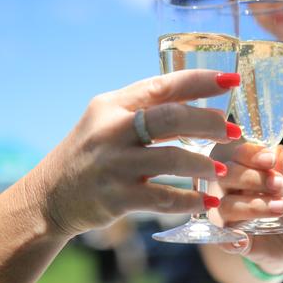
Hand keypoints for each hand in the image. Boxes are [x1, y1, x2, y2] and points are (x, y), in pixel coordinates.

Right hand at [30, 69, 241, 236]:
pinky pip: (164, 198)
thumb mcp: (105, 121)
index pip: (161, 85)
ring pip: (172, 159)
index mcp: (111, 105)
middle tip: (233, 131)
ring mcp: (113, 164)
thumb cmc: (88, 154)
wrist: (49, 195)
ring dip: (203, 165)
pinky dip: (189, 200)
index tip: (232, 81)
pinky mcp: (115, 198)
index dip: (200, 81)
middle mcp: (111, 130)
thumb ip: (141, 110)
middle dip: (209, 123)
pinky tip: (204, 201)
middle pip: (171, 118)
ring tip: (220, 170)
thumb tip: (195, 102)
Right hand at [213, 143, 282, 273]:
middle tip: (278, 185)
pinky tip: (244, 239)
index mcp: (245, 170)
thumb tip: (279, 151)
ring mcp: (226, 215)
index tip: (270, 159)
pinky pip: (220, 238)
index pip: (238, 155)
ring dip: (252, 206)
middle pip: (225, 176)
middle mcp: (229, 189)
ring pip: (224, 206)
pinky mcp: (228, 240)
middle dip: (251, 179)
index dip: (250, 155)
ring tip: (281, 208)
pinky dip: (231, 239)